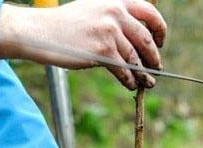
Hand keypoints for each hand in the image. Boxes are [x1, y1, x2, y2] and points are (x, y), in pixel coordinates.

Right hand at [0, 0, 166, 89]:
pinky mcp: (103, 50)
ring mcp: (109, 31)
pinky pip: (124, 69)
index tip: (161, 41)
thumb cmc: (66, 25)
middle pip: (146, 38)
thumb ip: (114, 17)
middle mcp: (115, 13)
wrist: (42, 32)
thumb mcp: (93, 9)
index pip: (149, 13)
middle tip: (157, 67)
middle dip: (154, 56)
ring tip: (146, 82)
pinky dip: (130, 79)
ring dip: (143, 72)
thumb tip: (137, 39)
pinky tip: (130, 84)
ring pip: (135, 57)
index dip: (160, 29)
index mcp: (116, 0)